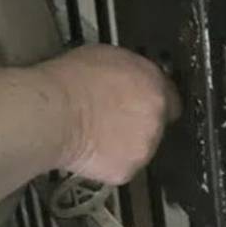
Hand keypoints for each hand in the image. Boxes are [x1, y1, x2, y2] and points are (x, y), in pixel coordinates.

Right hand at [40, 45, 180, 184]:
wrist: (55, 113)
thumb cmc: (71, 80)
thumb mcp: (108, 56)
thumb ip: (131, 72)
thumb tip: (128, 78)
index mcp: (155, 85)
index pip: (170, 99)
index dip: (153, 102)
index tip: (140, 105)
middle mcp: (156, 117)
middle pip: (157, 125)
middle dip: (138, 123)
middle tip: (112, 120)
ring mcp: (144, 146)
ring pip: (140, 148)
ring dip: (126, 144)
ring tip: (98, 136)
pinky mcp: (127, 170)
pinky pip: (122, 167)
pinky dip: (109, 162)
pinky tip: (91, 150)